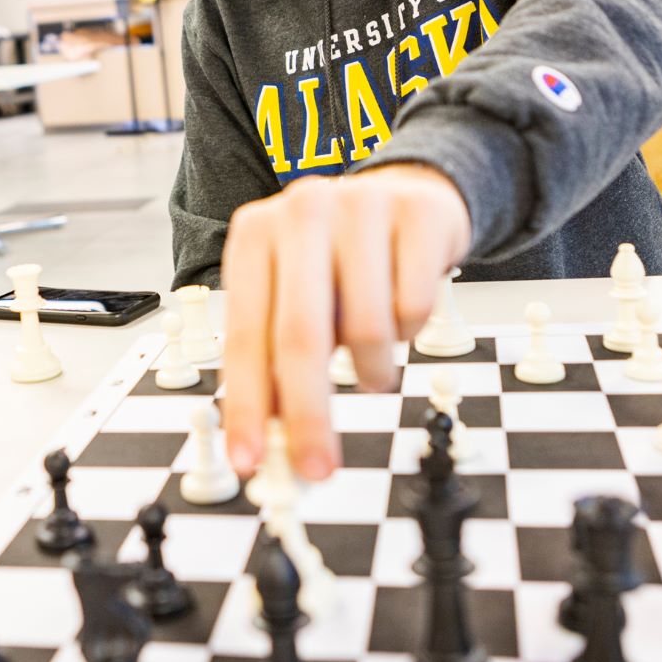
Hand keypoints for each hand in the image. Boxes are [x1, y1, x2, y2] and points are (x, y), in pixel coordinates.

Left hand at [219, 164, 472, 482]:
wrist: (411, 195)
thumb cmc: (342, 262)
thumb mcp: (297, 297)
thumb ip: (276, 360)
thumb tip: (269, 444)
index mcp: (255, 235)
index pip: (245, 336)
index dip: (247, 405)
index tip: (250, 461)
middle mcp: (301, 212)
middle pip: (301, 336)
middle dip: (308, 415)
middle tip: (317, 466)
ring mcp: (361, 206)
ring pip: (366, 327)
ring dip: (371, 371)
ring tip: (372, 368)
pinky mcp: (417, 214)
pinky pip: (413, 307)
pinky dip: (409, 331)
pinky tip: (401, 313)